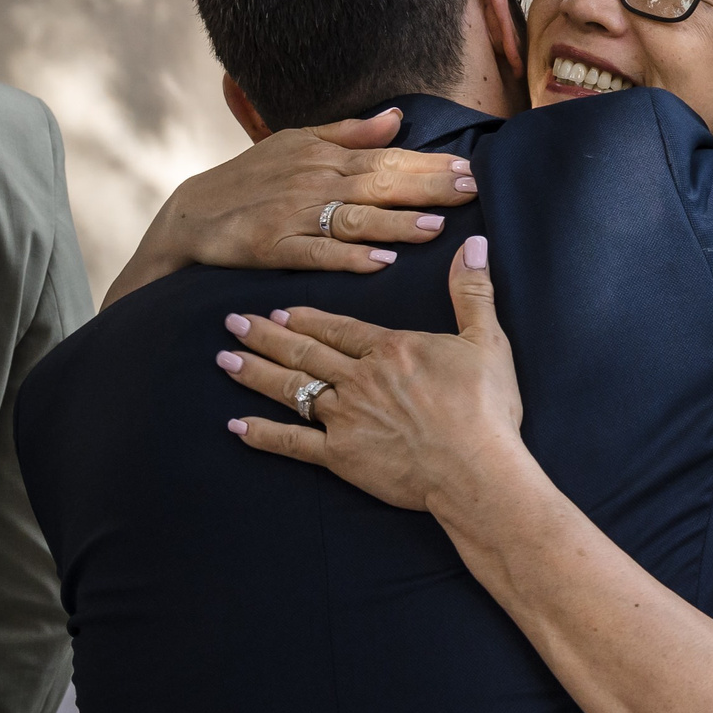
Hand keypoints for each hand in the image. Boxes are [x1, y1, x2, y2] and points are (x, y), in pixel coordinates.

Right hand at [107, 108, 477, 305]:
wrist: (191, 215)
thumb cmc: (252, 179)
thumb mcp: (296, 144)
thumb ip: (348, 134)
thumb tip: (395, 117)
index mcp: (326, 158)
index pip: (388, 158)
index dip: (430, 164)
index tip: (470, 169)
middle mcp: (315, 183)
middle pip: (380, 184)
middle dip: (428, 188)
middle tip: (471, 190)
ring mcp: (295, 216)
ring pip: (354, 219)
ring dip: (395, 223)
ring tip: (435, 226)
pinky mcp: (274, 248)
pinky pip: (317, 253)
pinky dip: (348, 257)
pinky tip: (380, 262)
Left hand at [216, 236, 524, 513]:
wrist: (476, 469)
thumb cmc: (487, 407)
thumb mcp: (488, 342)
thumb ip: (473, 292)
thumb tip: (473, 243)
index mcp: (391, 350)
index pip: (339, 328)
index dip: (307, 318)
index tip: (280, 311)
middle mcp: (359, 378)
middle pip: (304, 352)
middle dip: (266, 336)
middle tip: (233, 323)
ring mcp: (345, 417)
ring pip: (291, 388)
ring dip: (256, 372)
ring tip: (225, 359)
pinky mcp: (341, 456)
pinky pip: (292, 442)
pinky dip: (262, 434)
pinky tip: (236, 426)